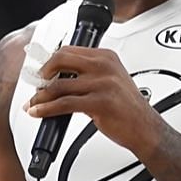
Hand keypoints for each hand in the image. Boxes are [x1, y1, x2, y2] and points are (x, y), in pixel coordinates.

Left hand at [25, 45, 164, 155]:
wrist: (146, 129)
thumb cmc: (127, 108)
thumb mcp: (109, 81)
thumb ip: (86, 75)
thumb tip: (56, 78)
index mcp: (106, 56)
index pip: (68, 50)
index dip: (49, 61)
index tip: (40, 72)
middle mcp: (104, 66)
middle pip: (60, 60)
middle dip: (42, 74)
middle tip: (36, 85)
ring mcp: (103, 83)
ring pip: (59, 85)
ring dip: (40, 96)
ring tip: (34, 104)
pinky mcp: (99, 102)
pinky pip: (64, 104)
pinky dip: (46, 109)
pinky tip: (39, 112)